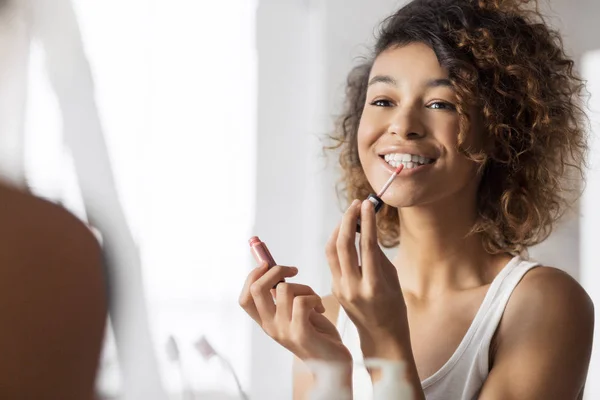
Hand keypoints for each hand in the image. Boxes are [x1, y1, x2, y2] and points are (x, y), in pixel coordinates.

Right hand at [239, 263, 351, 361]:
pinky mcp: (300, 334)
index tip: (267, 265)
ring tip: (315, 299)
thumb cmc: (318, 336)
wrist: (333, 366)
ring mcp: (283, 331)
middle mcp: (270, 327)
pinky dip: (315, 298)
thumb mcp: (296, 314)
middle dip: (276, 270)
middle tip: (293, 270)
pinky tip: (321, 308)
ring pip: (285, 290)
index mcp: (267, 322)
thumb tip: (277, 273)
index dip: (251, 277)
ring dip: (305, 287)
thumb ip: (284, 298)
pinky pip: (302, 301)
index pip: (244, 298)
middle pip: (257, 289)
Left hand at [326, 199, 409, 358]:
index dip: (366, 221)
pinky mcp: (334, 289)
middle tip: (356, 205)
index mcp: (373, 286)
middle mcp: (353, 287)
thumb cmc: (393, 307)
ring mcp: (340, 289)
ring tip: (350, 215)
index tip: (367, 204)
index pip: (366, 246)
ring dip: (338, 229)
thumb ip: (377, 255)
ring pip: (331, 250)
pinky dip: (337, 243)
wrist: (380, 337)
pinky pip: (332, 260)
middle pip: (343, 245)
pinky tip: (346, 234)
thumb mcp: (392, 280)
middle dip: (347, 220)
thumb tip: (367, 228)